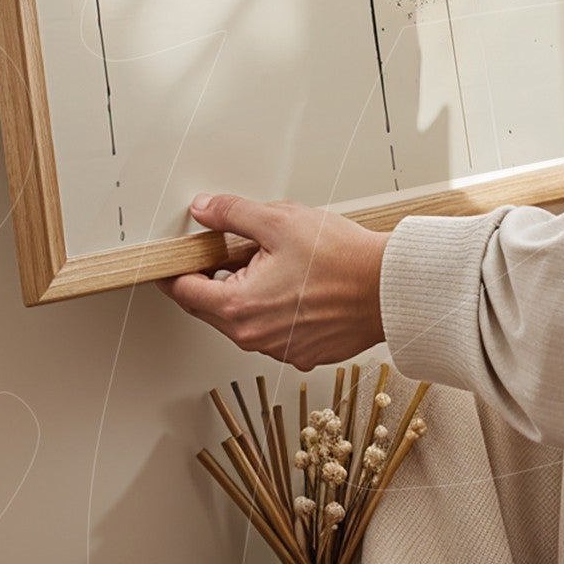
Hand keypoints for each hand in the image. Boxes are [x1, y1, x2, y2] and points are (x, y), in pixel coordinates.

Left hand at [156, 194, 387, 367]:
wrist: (388, 288)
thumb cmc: (341, 258)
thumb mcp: (278, 220)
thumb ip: (232, 214)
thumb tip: (204, 210)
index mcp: (239, 308)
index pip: (185, 292)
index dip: (177, 269)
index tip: (175, 257)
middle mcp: (255, 338)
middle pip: (213, 307)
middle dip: (216, 276)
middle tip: (234, 246)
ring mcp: (280, 349)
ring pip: (244, 319)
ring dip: (247, 292)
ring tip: (275, 260)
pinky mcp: (304, 353)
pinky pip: (273, 330)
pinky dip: (274, 307)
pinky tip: (295, 282)